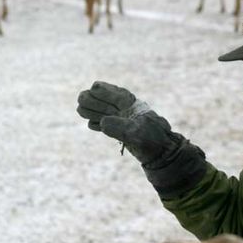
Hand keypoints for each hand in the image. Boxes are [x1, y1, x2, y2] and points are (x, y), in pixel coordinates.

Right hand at [77, 81, 207, 197]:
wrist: (162, 156)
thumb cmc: (152, 141)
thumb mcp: (136, 133)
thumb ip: (119, 127)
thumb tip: (103, 122)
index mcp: (134, 107)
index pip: (118, 95)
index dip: (106, 90)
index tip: (93, 87)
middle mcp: (129, 113)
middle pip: (109, 103)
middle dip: (94, 100)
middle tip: (80, 97)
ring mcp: (126, 123)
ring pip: (106, 114)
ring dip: (93, 111)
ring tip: (79, 109)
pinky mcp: (125, 134)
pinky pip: (109, 126)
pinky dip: (100, 125)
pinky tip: (91, 125)